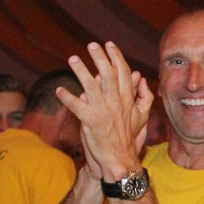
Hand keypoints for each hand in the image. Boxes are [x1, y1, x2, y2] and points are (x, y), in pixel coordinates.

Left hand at [58, 41, 152, 182]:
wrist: (120, 160)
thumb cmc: (128, 138)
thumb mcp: (142, 116)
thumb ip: (144, 96)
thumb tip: (141, 78)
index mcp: (127, 99)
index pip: (123, 72)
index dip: (116, 56)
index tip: (109, 44)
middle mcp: (116, 102)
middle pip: (108, 73)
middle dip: (100, 57)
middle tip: (91, 45)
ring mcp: (103, 111)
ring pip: (91, 86)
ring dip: (81, 71)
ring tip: (73, 59)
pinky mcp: (91, 122)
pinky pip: (76, 106)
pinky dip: (67, 98)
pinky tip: (59, 90)